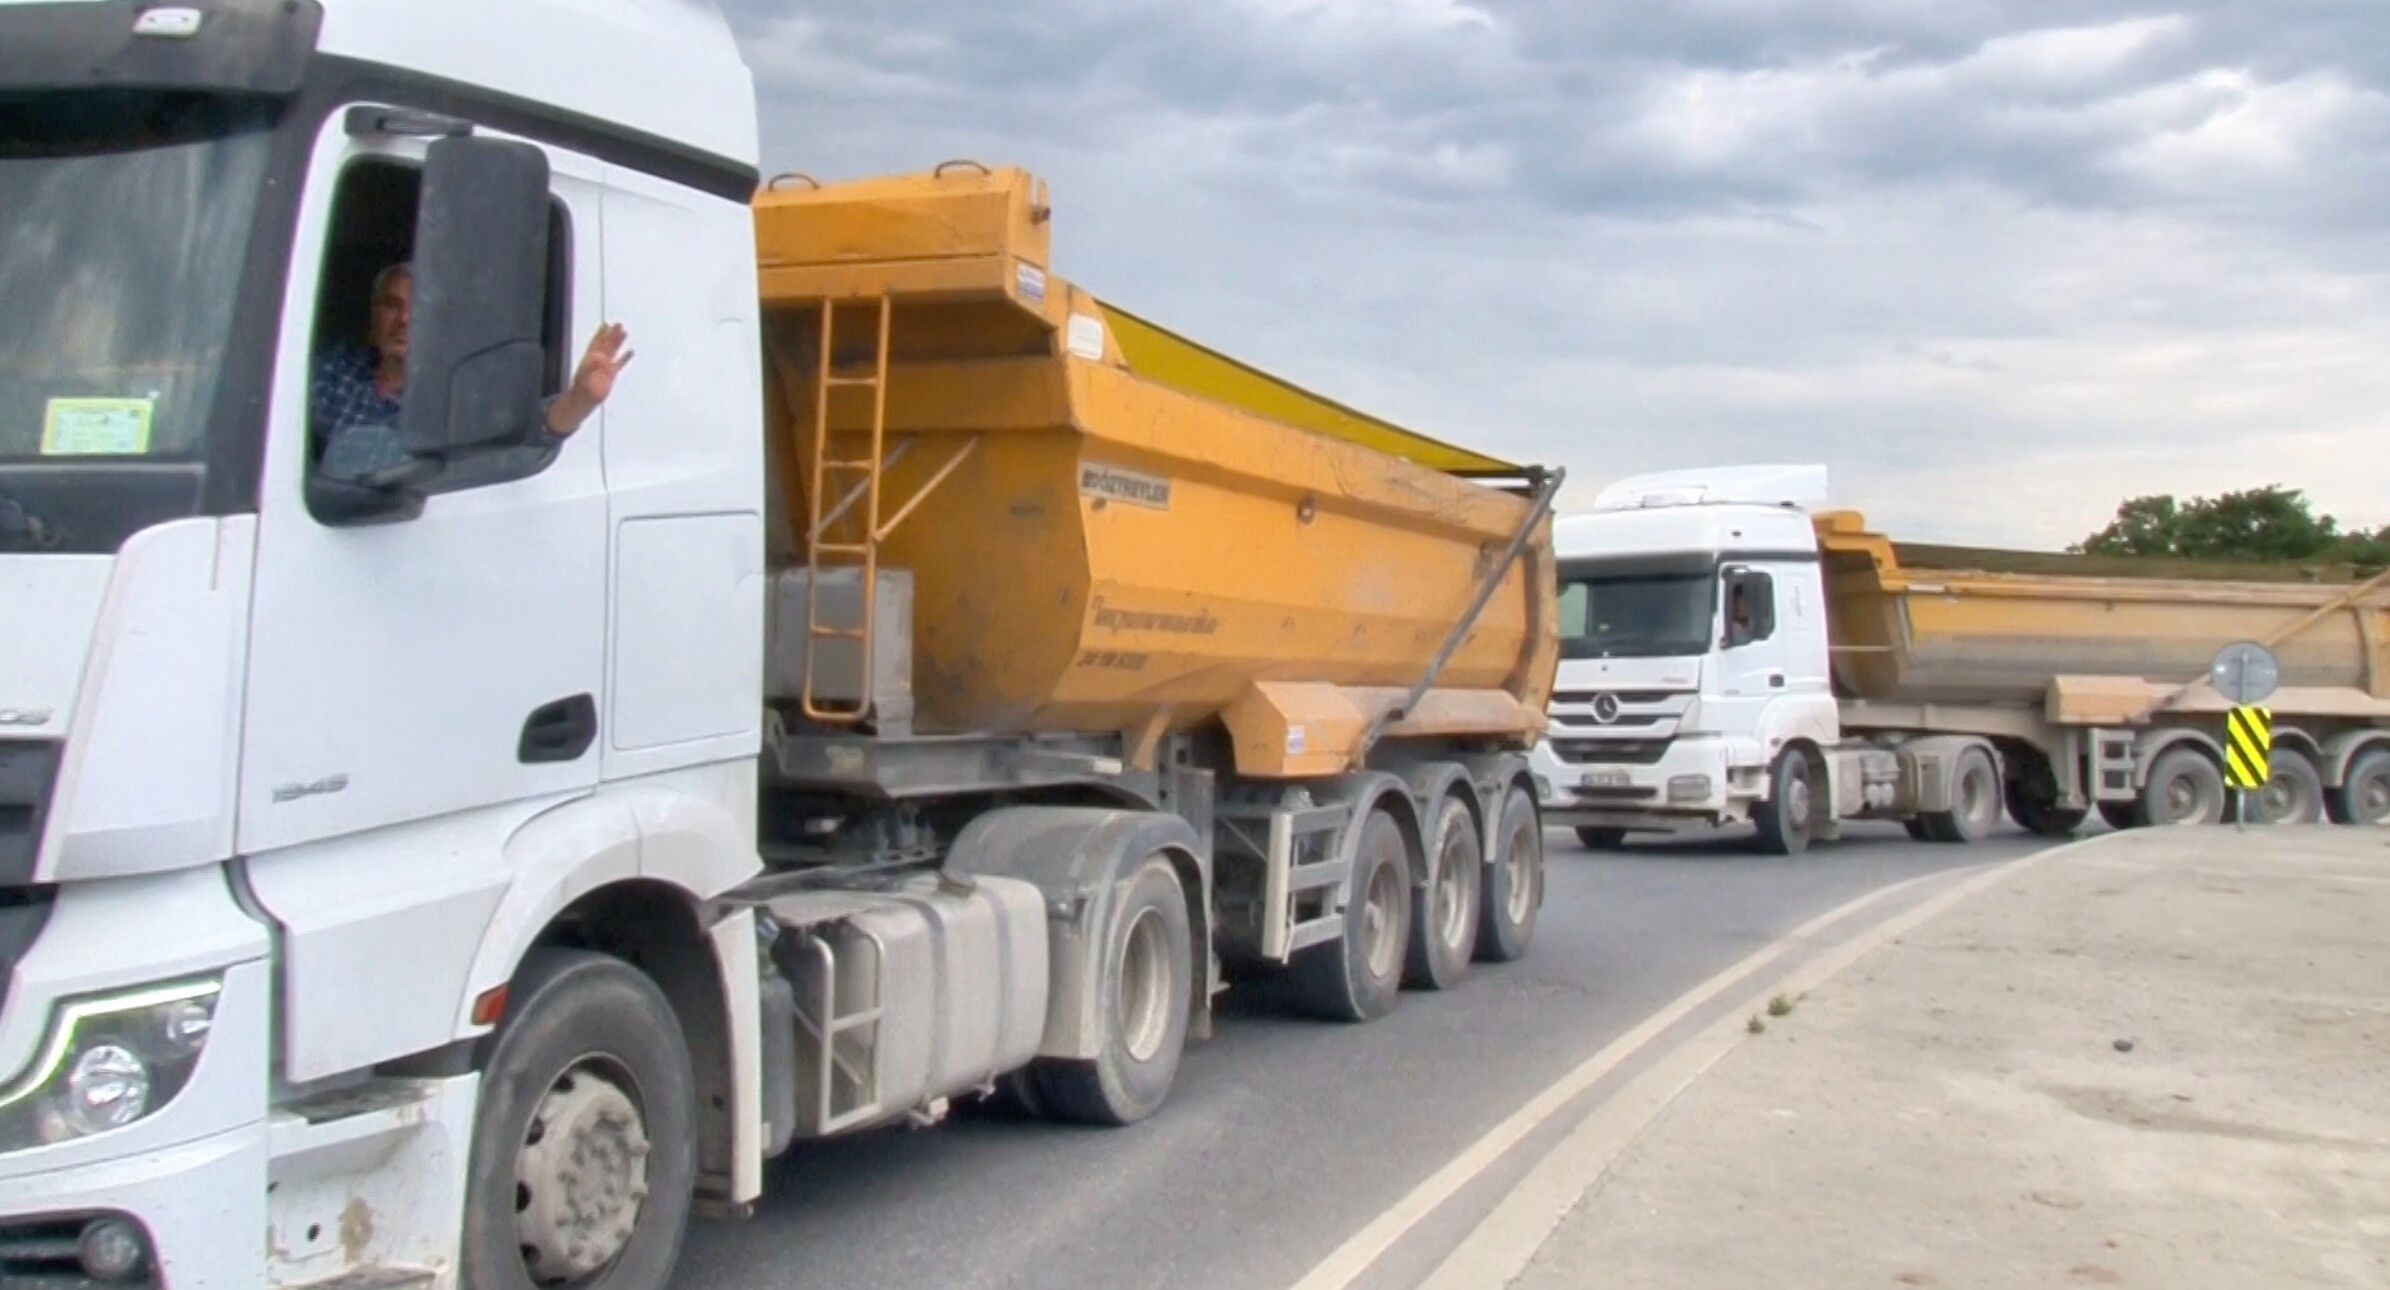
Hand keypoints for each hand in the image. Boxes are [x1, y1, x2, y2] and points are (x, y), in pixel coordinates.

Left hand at [545, 322, 634, 436]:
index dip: (601, 333)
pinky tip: (631, 351)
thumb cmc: (583, 388)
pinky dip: (625, 357)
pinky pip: (620, 363)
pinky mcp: (612, 374)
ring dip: (619, 342)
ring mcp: (606, 366)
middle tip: (619, 324)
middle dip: (612, 334)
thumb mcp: (585, 376)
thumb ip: (592, 366)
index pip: (597, 342)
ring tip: (625, 332)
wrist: (584, 399)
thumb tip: (600, 357)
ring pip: (614, 351)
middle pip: (607, 344)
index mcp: (590, 358)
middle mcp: (599, 359)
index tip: (606, 324)